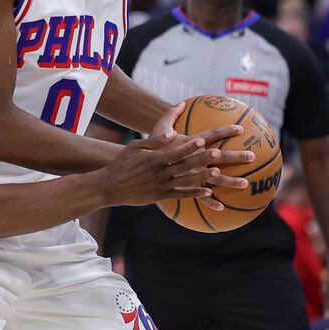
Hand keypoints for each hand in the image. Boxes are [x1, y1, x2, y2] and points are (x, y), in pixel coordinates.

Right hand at [101, 133, 226, 206]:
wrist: (111, 187)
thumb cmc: (122, 164)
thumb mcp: (135, 147)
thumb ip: (155, 141)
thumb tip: (172, 134)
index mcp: (154, 160)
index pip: (175, 152)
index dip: (189, 147)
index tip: (202, 141)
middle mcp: (160, 173)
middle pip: (185, 165)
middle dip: (202, 159)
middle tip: (217, 153)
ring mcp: (162, 186)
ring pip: (186, 181)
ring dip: (203, 177)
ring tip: (217, 172)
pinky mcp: (162, 195)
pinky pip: (181, 195)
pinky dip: (195, 194)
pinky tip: (208, 192)